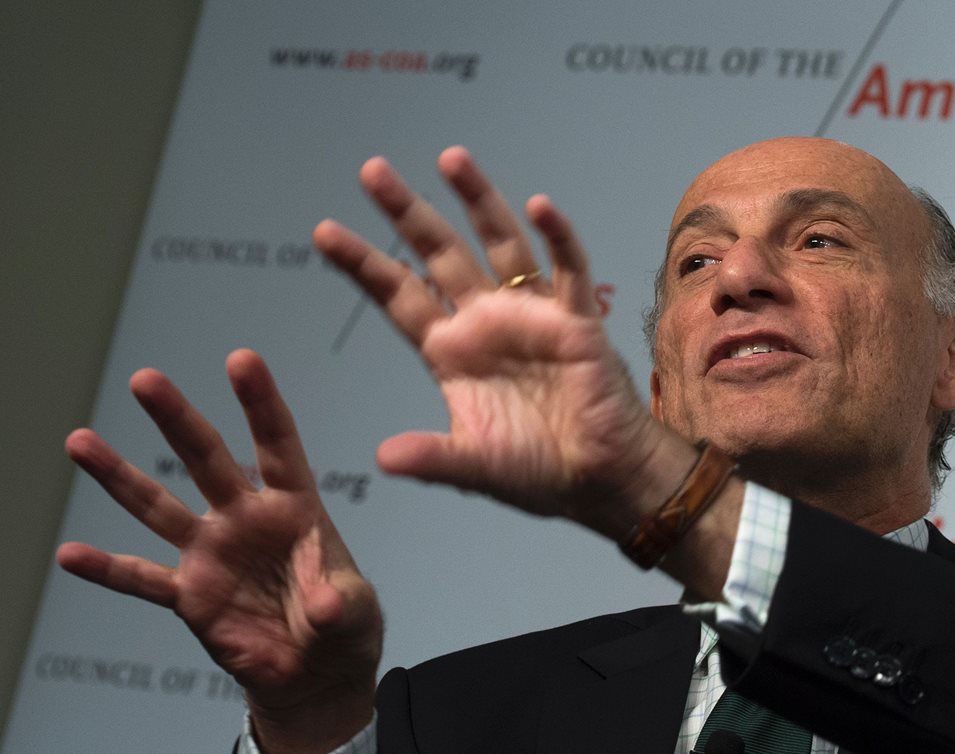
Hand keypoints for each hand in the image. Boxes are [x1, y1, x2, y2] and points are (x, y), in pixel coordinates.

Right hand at [57, 350, 380, 752]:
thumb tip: (324, 605)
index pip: (278, 444)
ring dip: (120, 477)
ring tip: (80, 441)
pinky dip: (108, 571)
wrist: (314, 671)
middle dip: (178, 419)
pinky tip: (70, 555)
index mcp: (295, 507)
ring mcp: (213, 552)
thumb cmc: (345, 626)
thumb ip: (338, 602)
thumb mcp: (355, 613)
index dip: (261, 403)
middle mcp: (246, 518)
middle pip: (207, 459)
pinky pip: (142, 579)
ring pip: (159, 506)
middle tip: (147, 379)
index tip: (241, 359)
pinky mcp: (190, 594)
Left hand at [313, 147, 691, 536]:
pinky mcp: (575, 319)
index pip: (398, 295)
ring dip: (477, 201)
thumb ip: (432, 458)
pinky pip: (567, 268)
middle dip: (406, 213)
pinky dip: (556, 236)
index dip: (364, 264)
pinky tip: (539, 206)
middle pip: (439, 253)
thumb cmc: (536, 471)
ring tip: (451, 158)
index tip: (323, 231)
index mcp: (450, 351)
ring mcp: (530, 314)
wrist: (599, 477)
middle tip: (371, 170)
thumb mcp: (474, 466)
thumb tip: (382, 457)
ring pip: (500, 243)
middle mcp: (484, 321)